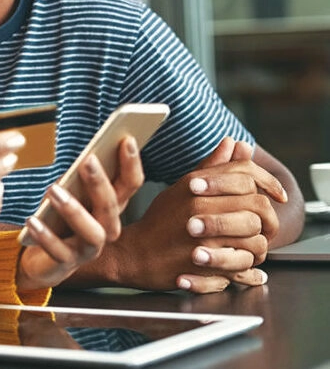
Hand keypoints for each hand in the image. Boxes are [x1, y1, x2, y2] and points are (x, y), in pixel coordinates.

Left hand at [16, 136, 143, 291]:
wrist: (42, 256)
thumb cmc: (61, 215)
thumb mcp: (72, 190)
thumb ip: (81, 175)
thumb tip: (88, 154)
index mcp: (111, 205)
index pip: (130, 184)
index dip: (132, 163)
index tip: (126, 139)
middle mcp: (106, 227)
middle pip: (111, 206)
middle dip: (100, 183)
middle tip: (88, 160)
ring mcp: (89, 248)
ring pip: (91, 232)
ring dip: (73, 210)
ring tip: (53, 190)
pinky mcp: (67, 263)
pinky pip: (59, 251)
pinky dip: (45, 236)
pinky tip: (32, 220)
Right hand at [113, 137, 286, 293]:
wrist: (135, 254)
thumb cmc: (160, 220)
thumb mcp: (182, 187)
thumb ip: (212, 167)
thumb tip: (233, 142)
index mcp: (196, 185)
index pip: (245, 174)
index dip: (268, 182)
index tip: (276, 194)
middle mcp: (200, 207)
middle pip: (257, 206)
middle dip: (268, 218)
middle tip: (264, 226)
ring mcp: (203, 237)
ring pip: (257, 239)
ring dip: (258, 245)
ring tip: (248, 247)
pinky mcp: (206, 266)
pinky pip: (246, 266)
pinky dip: (250, 268)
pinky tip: (243, 265)